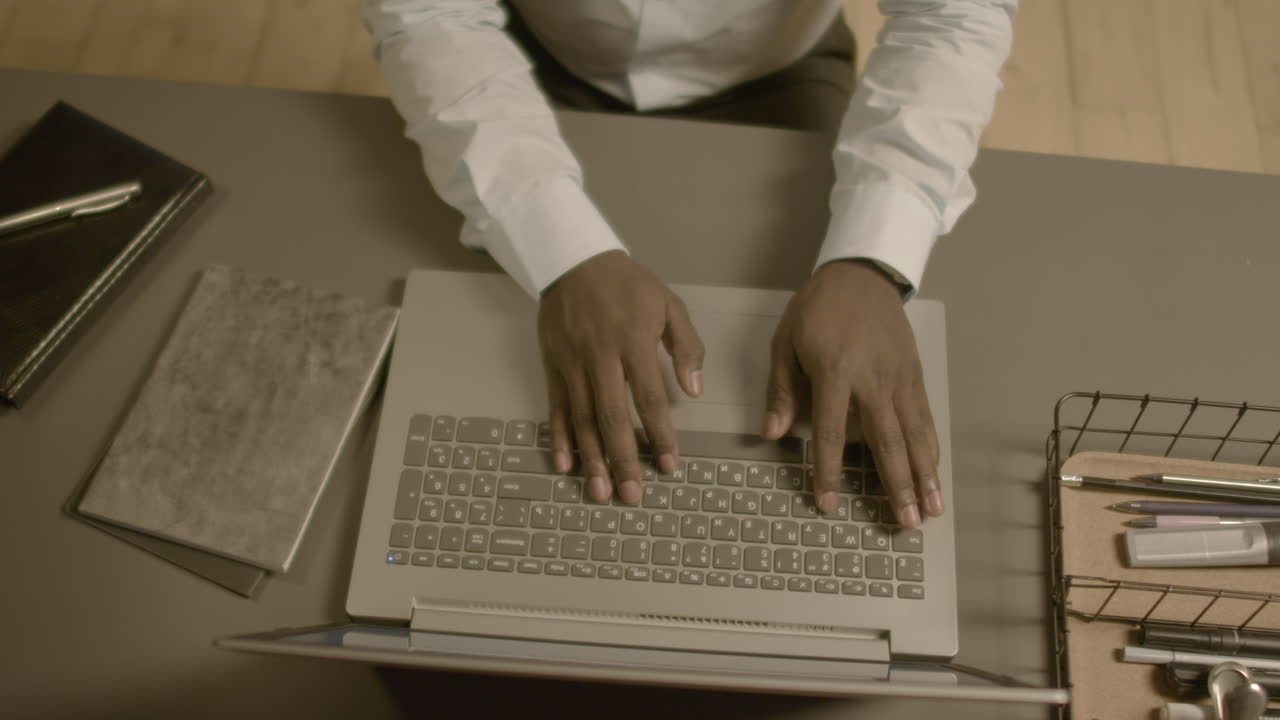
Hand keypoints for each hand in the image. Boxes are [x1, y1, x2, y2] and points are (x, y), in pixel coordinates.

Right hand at [538, 250, 703, 503]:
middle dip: (622, 459)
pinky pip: (556, 408)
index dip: (659, 434)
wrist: (572, 260)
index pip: (649, 397)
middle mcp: (599, 358)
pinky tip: (566, 466)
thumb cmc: (628, 285)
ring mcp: (571, 364)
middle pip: (611, 417)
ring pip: (582, 419)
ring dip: (592, 458)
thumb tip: (695, 390)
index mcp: (632, 342)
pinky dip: (560, 438)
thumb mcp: (667, 304)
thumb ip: (685, 346)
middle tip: (633, 496)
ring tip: (600, 492)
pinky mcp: (552, 367)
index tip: (668, 465)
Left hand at [762, 260, 940, 528]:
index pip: (831, 432)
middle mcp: (873, 381)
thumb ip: (782, 390)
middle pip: (887, 442)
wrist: (863, 273)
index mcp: (836, 373)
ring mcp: (900, 379)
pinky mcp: (915, 375)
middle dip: (897, 486)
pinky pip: (924, 417)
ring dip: (924, 475)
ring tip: (931, 510)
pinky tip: (935, 473)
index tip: (828, 504)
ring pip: (914, 434)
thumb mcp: (786, 342)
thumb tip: (771, 434)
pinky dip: (931, 448)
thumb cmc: (817, 309)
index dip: (829, 471)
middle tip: (905, 523)